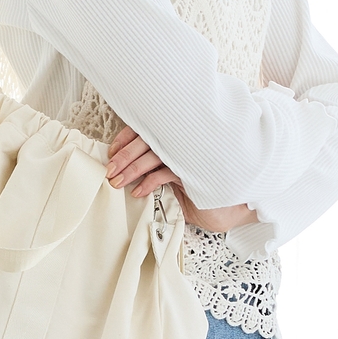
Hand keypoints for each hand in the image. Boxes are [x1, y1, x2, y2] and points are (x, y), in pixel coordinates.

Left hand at [106, 125, 258, 232]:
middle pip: (146, 141)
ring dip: (133, 169)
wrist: (228, 208)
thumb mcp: (174, 177)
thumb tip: (125, 168)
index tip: (111, 153)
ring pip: (154, 155)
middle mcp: (182, 141)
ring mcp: (190, 154)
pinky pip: (167, 173)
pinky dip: (150, 182)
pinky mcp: (195, 171)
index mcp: (175, 136)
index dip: (126, 139)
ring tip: (119, 182)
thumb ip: (156, 167)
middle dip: (124, 157)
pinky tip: (139, 191)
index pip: (146, 129)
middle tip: (109, 170)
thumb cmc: (201, 191)